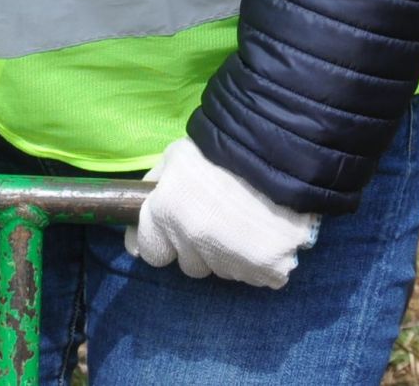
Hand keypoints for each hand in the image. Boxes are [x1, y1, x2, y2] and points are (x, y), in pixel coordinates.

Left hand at [127, 138, 319, 288]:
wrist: (282, 141)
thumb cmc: (224, 145)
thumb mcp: (176, 155)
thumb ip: (153, 191)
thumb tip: (136, 237)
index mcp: (168, 210)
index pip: (151, 251)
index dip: (163, 237)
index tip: (177, 227)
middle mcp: (195, 240)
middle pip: (189, 265)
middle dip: (199, 246)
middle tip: (219, 216)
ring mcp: (232, 258)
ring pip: (222, 271)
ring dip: (229, 253)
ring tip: (246, 219)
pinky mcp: (268, 269)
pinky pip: (255, 276)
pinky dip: (260, 262)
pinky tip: (266, 233)